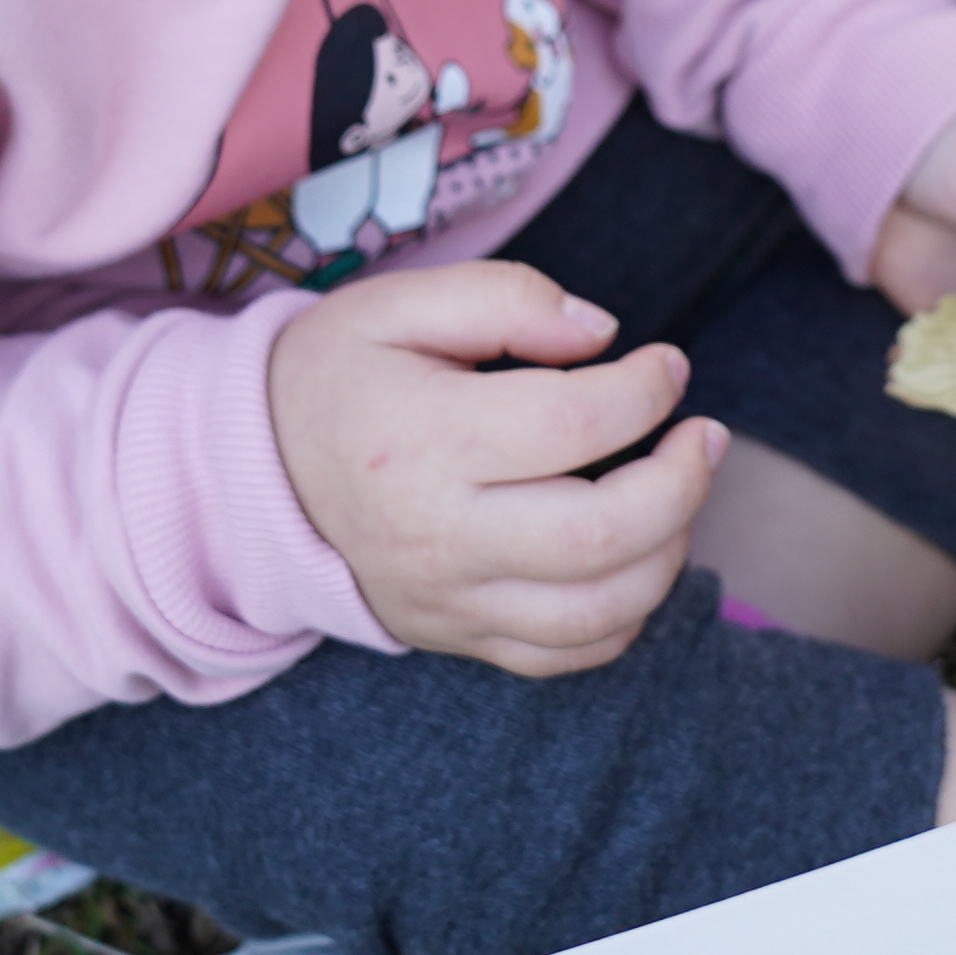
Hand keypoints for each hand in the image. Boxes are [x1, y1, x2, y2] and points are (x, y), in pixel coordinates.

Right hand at [267, 262, 721, 676]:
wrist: (252, 476)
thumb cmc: (339, 377)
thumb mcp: (397, 304)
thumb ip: (506, 297)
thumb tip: (602, 333)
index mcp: (423, 440)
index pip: (574, 423)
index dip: (647, 390)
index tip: (665, 365)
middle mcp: (438, 534)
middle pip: (600, 535)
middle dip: (682, 483)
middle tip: (703, 436)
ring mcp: (448, 599)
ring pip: (597, 611)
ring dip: (669, 553)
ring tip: (676, 493)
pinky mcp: (456, 636)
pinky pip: (564, 657)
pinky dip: (624, 617)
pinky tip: (635, 558)